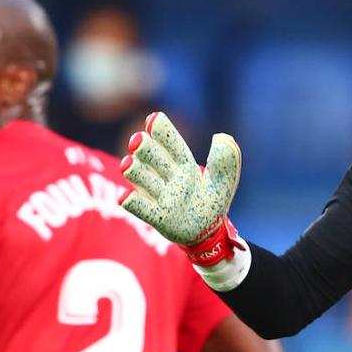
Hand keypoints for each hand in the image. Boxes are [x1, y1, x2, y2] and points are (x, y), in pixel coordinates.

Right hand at [119, 112, 243, 266]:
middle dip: (145, 149)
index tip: (154, 118)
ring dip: (136, 172)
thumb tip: (222, 136)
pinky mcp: (156, 216)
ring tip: (128, 164)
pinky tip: (125, 198)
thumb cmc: (212, 200)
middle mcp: (169, 177)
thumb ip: (226, 160)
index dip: (163, 132)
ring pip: (144, 180)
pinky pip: (142, 209)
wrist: (207, 233)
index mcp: (185, 164)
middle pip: (153, 159)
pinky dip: (133, 203)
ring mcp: (161, 196)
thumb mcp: (224, 180)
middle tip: (138, 141)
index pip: (173, 145)